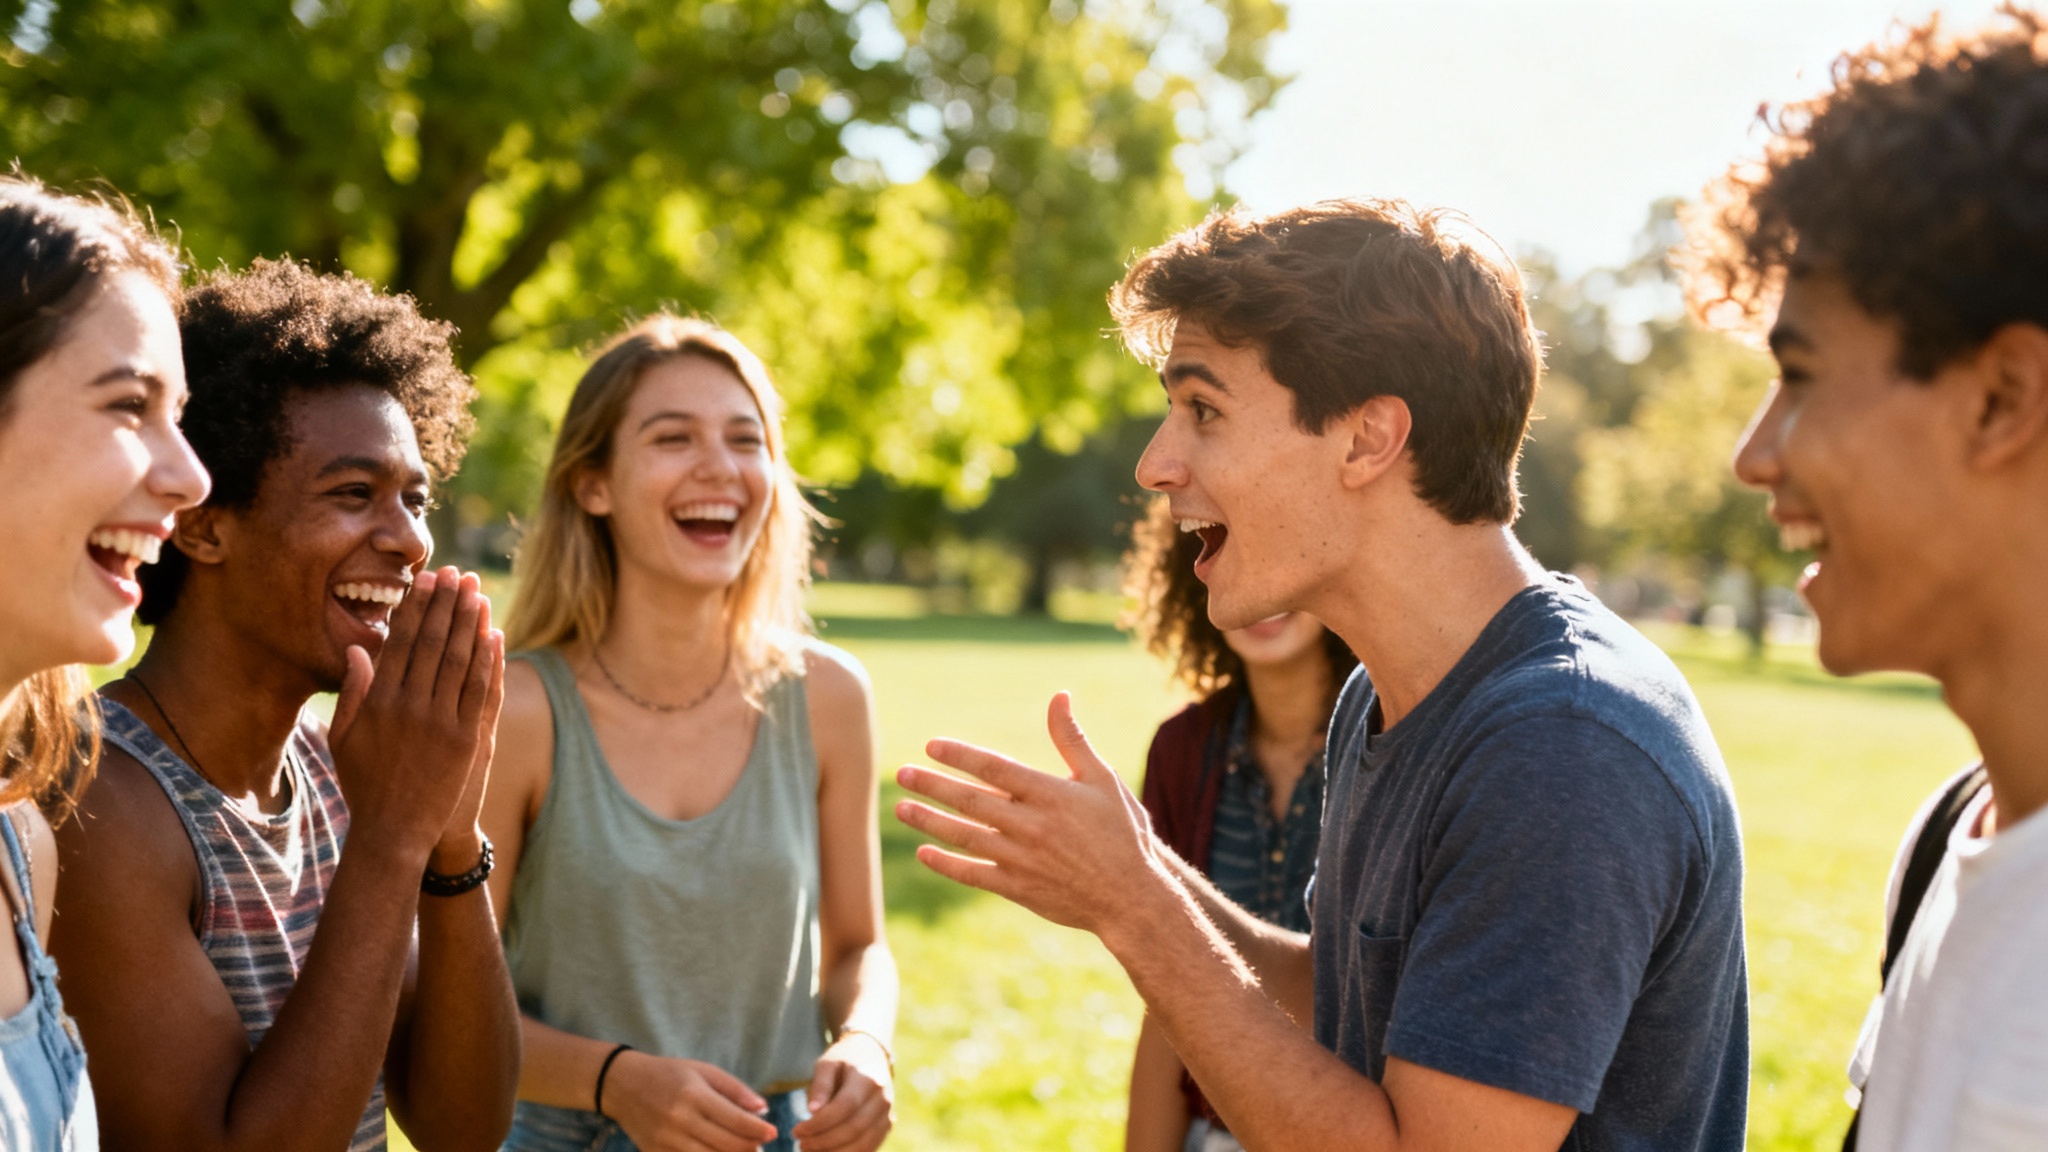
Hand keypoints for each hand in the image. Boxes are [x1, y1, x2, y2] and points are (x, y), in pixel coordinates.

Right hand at [329, 567, 503, 860]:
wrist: (393, 831)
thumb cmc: (364, 785)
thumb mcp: (344, 738)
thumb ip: (353, 692)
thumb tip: (359, 649)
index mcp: (378, 702)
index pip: (401, 642)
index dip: (417, 608)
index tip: (427, 581)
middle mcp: (409, 706)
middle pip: (433, 643)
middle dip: (446, 604)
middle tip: (457, 574)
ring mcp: (440, 723)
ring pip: (459, 660)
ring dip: (470, 622)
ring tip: (477, 593)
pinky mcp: (466, 740)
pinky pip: (480, 690)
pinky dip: (489, 660)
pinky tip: (494, 635)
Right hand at [606, 1051, 779, 1151]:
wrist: (622, 1085)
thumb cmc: (668, 1074)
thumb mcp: (703, 1071)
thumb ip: (735, 1090)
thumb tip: (762, 1109)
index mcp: (694, 1095)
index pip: (735, 1120)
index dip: (758, 1129)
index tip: (773, 1132)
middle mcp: (680, 1120)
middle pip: (726, 1144)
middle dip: (749, 1147)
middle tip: (760, 1146)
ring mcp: (666, 1141)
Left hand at [790, 1034, 892, 1151]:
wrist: (872, 1057)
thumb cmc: (845, 1060)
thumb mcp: (828, 1064)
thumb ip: (821, 1086)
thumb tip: (812, 1111)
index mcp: (868, 1079)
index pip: (844, 1107)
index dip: (819, 1123)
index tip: (797, 1130)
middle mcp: (882, 1099)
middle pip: (853, 1129)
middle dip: (823, 1141)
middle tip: (801, 1143)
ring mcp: (887, 1115)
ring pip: (862, 1144)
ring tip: (810, 1150)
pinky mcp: (886, 1127)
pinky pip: (868, 1148)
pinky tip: (827, 1151)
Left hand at [894, 692, 1165, 939]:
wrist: (1132, 896)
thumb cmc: (1121, 832)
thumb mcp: (1102, 779)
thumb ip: (1072, 739)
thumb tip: (1059, 696)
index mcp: (1050, 794)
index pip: (994, 767)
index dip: (960, 756)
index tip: (932, 746)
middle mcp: (1031, 825)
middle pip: (970, 800)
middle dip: (933, 785)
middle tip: (902, 774)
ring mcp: (1021, 859)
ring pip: (964, 836)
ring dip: (929, 821)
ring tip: (902, 807)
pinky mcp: (1018, 888)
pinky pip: (973, 874)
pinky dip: (946, 864)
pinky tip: (924, 852)